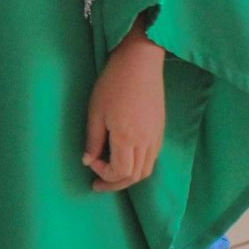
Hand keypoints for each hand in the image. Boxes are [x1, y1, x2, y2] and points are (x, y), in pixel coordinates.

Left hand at [84, 34, 167, 190]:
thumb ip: (93, 140)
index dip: (104, 174)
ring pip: (146, 169)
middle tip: (97, 184)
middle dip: (115, 183)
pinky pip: (152, 158)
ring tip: (110, 174)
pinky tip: (124, 159)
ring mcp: (156, 137)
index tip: (91, 163)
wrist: (139, 64)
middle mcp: (146, 142)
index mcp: (127, 138)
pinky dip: (138, 165)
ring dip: (128, 176)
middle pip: (135, 176)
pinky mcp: (160, 130)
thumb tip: (88, 161)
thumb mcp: (95, 112)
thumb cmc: (112, 84)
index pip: (120, 172)